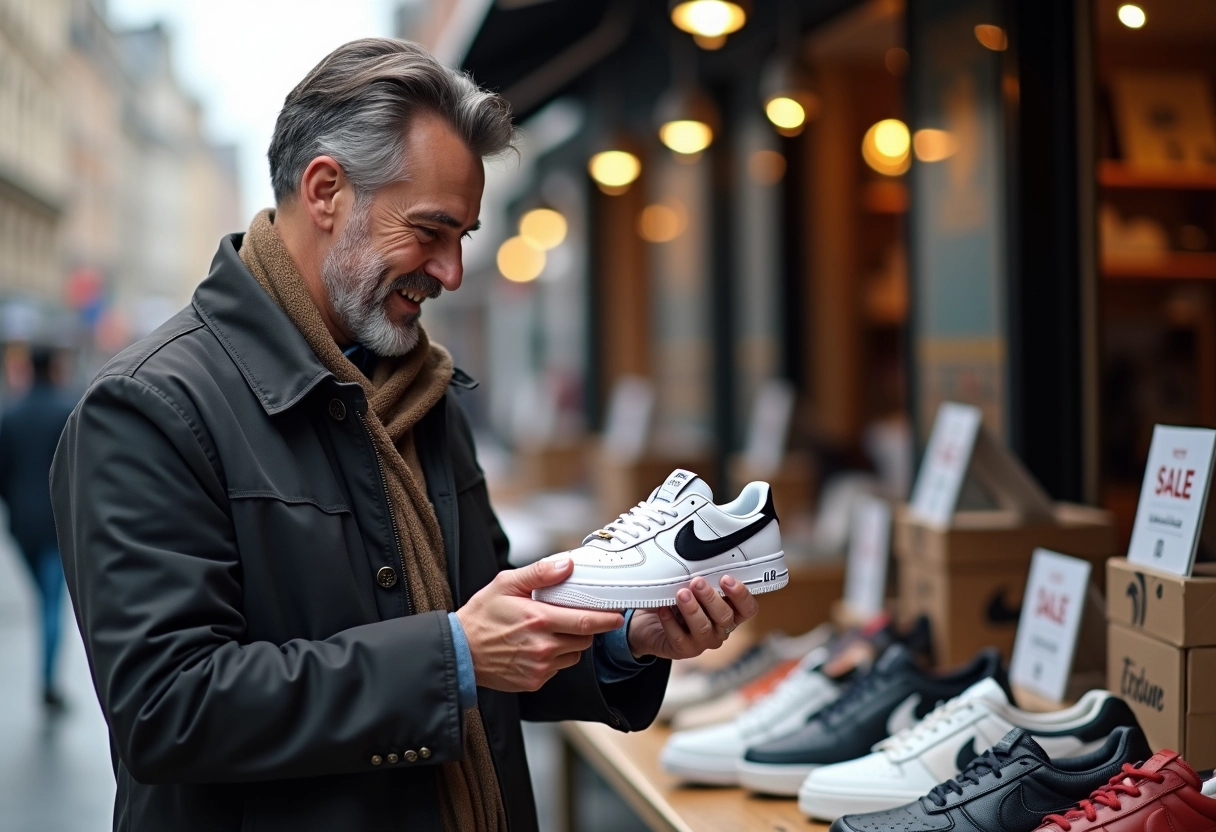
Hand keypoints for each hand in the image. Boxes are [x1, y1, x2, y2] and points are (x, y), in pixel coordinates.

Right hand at [456, 558, 624, 692]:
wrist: (460, 652)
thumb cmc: (481, 617)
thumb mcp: (505, 584)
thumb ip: (539, 573)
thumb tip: (566, 564)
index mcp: (538, 619)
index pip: (586, 621)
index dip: (607, 618)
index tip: (617, 613)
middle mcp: (542, 646)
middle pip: (585, 639)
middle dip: (587, 627)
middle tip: (574, 616)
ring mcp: (539, 667)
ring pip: (574, 654)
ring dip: (571, 642)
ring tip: (551, 631)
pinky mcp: (535, 681)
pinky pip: (559, 668)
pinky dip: (556, 657)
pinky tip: (539, 647)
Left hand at [625, 575, 759, 660]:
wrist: (651, 622)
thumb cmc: (678, 600)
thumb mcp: (693, 587)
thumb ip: (703, 578)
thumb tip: (701, 558)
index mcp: (730, 612)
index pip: (748, 608)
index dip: (741, 595)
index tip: (726, 579)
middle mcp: (720, 629)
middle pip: (725, 617)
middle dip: (711, 598)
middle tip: (697, 582)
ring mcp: (703, 642)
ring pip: (703, 628)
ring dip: (692, 610)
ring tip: (681, 594)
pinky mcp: (683, 650)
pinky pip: (679, 637)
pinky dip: (670, 621)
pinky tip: (663, 608)